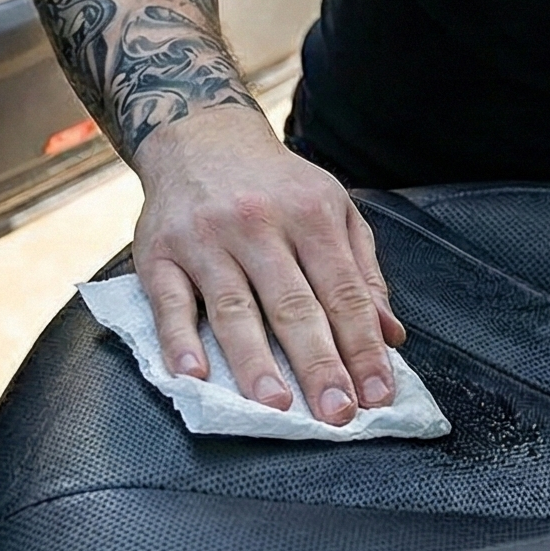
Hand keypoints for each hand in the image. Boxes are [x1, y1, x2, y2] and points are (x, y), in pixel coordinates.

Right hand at [132, 108, 406, 422]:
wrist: (201, 137)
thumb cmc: (277, 186)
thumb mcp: (333, 211)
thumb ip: (362, 274)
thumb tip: (391, 336)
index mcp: (311, 214)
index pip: (343, 292)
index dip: (362, 346)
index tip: (378, 395)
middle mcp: (259, 223)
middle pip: (293, 305)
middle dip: (319, 364)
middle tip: (337, 413)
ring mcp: (206, 238)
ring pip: (234, 308)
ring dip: (256, 362)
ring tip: (277, 407)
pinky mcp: (159, 253)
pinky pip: (170, 302)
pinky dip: (180, 340)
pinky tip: (195, 376)